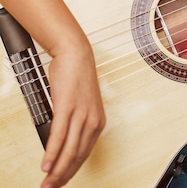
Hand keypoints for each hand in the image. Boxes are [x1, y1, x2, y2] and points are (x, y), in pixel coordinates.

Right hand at [40, 43, 105, 187]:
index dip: (72, 171)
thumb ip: (73, 123)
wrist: (76, 54)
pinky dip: (52, 153)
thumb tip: (59, 142)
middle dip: (63, 176)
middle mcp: (92, 120)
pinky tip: (46, 164)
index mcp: (97, 122)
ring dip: (56, 170)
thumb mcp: (78, 105)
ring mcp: (81, 114)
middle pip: (77, 156)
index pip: (85, 154)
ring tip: (47, 183)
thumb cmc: (76, 77)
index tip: (62, 181)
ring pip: (69, 150)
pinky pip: (59, 136)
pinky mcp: (68, 108)